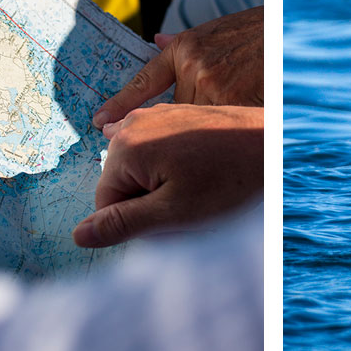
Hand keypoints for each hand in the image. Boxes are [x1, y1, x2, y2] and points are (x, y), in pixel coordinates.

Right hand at [72, 104, 262, 246]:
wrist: (271, 144)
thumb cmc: (229, 181)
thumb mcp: (173, 213)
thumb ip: (122, 224)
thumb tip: (79, 236)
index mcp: (126, 147)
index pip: (106, 203)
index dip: (137, 218)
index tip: (174, 212)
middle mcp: (133, 124)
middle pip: (122, 183)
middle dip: (148, 200)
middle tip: (191, 199)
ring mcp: (154, 116)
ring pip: (142, 170)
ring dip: (163, 185)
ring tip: (200, 184)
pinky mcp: (173, 115)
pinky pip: (158, 153)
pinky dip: (175, 167)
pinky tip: (202, 169)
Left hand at [93, 6, 262, 127]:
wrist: (291, 27)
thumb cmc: (256, 33)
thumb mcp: (216, 30)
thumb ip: (187, 44)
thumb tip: (156, 38)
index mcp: (184, 48)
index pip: (144, 82)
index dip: (120, 104)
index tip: (99, 123)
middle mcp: (192, 66)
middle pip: (176, 113)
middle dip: (186, 122)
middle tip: (199, 125)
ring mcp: (212, 83)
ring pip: (198, 123)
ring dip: (209, 127)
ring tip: (228, 118)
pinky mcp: (234, 99)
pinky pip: (220, 126)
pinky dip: (228, 129)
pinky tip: (241, 120)